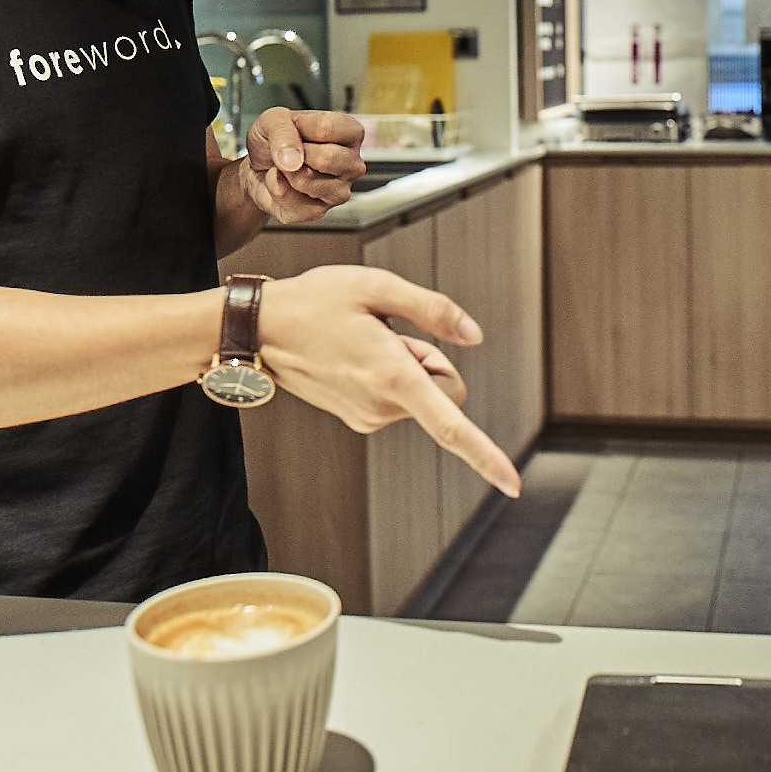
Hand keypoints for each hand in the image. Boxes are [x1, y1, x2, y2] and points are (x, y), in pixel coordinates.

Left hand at [241, 108, 366, 223]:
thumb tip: (293, 160)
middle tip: (288, 151)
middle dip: (293, 153)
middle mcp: (351, 164)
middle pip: (326, 158)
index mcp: (349, 134)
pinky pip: (291, 202)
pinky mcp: (319, 212)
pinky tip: (282, 183)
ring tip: (286, 167)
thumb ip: (283, 132)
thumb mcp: (273, 119)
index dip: (299, 128)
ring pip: (305, 180)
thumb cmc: (275, 140)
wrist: (259, 166)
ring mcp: (339, 191)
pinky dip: (275, 189)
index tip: (294, 129)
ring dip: (283, 172)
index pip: (328, 128)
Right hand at [255, 265, 520, 496]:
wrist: (258, 331)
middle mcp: (381, 407)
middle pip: (446, 391)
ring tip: (363, 342)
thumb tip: (474, 334)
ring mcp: (369, 417)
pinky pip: (398, 397)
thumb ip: (433, 309)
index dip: (486, 456)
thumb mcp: (376, 286)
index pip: (450, 425)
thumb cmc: (314, 303)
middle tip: (388, 332)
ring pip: (422, 393)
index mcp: (392, 377)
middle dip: (432, 361)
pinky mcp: (359, 417)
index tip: (511, 484)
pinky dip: (389, 374)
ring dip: (406, 364)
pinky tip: (355, 354)